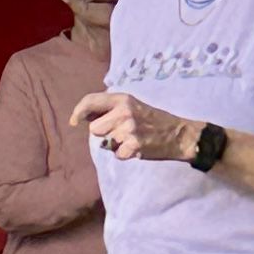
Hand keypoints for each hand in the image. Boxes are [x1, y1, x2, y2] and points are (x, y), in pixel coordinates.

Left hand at [71, 92, 200, 163]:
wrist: (179, 134)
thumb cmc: (153, 120)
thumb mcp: (132, 105)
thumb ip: (110, 108)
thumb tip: (83, 116)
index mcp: (123, 99)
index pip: (90, 101)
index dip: (78, 111)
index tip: (74, 121)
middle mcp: (124, 111)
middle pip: (94, 129)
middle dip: (104, 133)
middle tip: (122, 131)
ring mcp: (129, 129)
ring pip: (105, 143)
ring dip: (115, 145)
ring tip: (131, 139)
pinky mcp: (134, 145)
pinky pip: (117, 155)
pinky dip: (125, 154)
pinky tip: (137, 147)